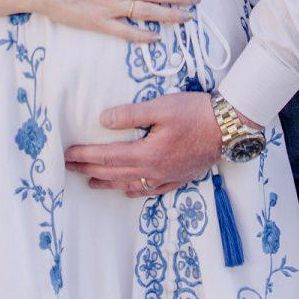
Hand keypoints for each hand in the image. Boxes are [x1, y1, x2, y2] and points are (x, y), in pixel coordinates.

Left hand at [65, 92, 222, 195]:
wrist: (230, 128)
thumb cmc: (197, 113)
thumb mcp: (162, 106)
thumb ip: (131, 114)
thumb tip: (103, 120)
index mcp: (148, 154)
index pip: (108, 156)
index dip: (86, 155)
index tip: (67, 154)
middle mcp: (154, 171)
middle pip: (115, 172)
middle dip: (89, 169)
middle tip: (69, 168)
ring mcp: (167, 177)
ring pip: (130, 185)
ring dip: (108, 183)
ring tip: (91, 182)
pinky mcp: (179, 178)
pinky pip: (150, 191)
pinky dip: (134, 191)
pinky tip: (128, 191)